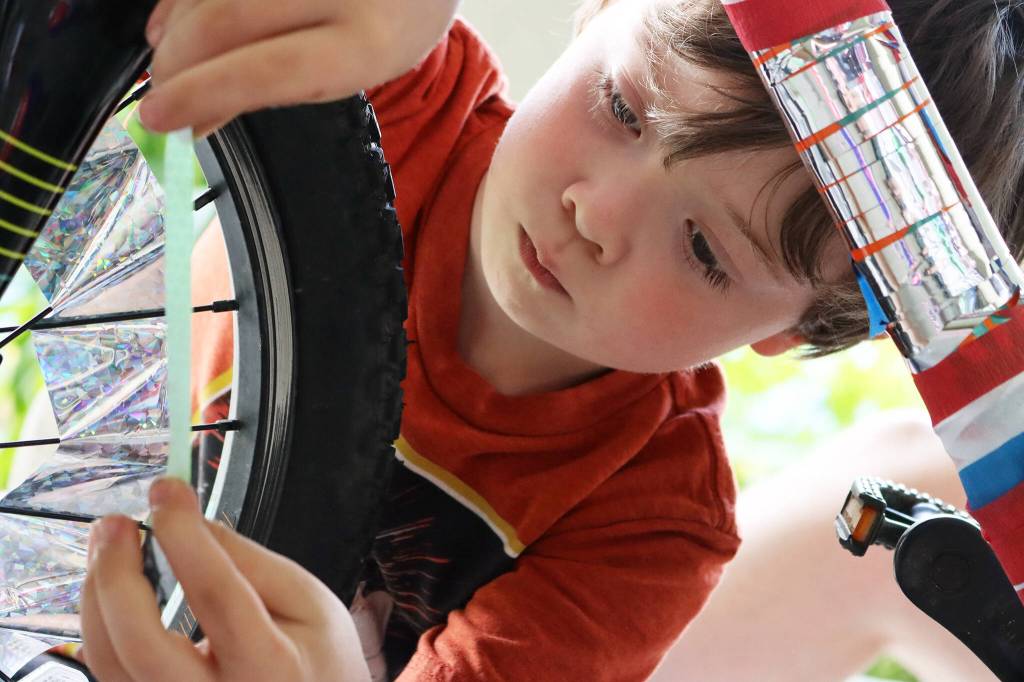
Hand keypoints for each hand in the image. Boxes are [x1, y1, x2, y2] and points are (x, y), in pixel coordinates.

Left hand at [80, 477, 369, 681]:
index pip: (217, 595)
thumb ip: (249, 562)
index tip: (167, 492)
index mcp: (270, 667)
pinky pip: (110, 671)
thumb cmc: (318, 657)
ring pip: (110, 661)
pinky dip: (103, 621)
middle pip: (142, 645)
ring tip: (109, 544)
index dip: (185, 537)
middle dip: (117, 576)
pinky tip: (112, 586)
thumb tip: (191, 523)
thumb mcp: (306, 601)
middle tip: (114, 524)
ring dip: (98, 594)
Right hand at [139, 0, 460, 136]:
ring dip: (172, 25)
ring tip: (163, 52)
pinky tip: (174, 16)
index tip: (159, 117)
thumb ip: (278, 89)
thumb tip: (195, 121)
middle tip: (156, 89)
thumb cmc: (388, 18)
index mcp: (369, 44)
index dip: (205, 93)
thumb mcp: (351, 65)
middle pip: (228, 21)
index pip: (272, 72)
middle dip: (176, 59)